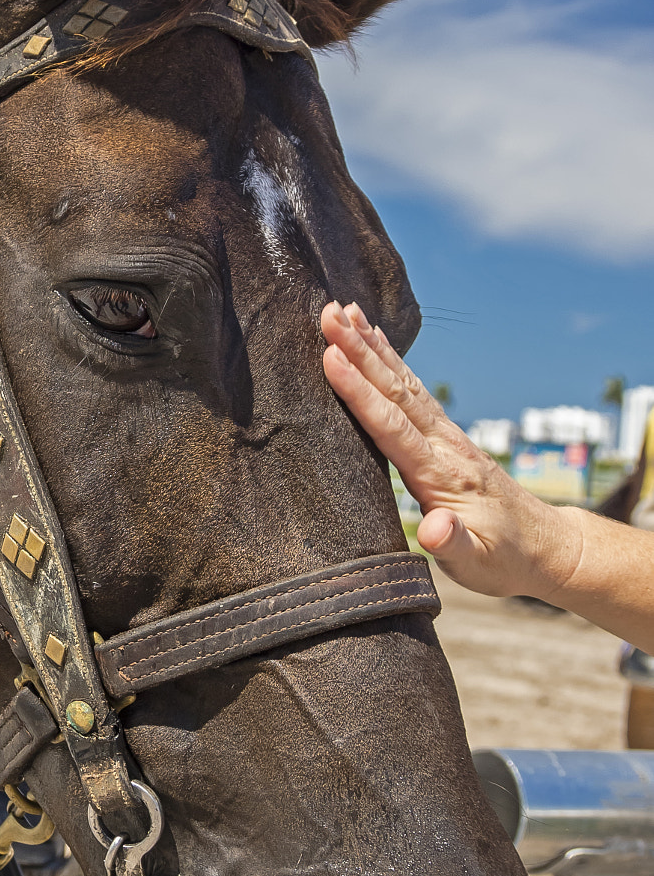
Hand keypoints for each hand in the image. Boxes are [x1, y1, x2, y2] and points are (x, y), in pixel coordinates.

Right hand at [319, 301, 579, 601]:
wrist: (546, 548)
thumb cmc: (505, 560)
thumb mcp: (479, 564)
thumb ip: (454, 544)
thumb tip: (434, 529)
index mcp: (441, 474)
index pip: (392, 425)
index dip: (359, 391)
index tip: (330, 356)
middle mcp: (444, 444)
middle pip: (396, 390)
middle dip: (360, 350)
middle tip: (328, 314)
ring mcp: (447, 436)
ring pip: (404, 382)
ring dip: (373, 346)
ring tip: (344, 311)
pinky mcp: (446, 436)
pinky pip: (412, 390)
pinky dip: (391, 360)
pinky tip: (375, 339)